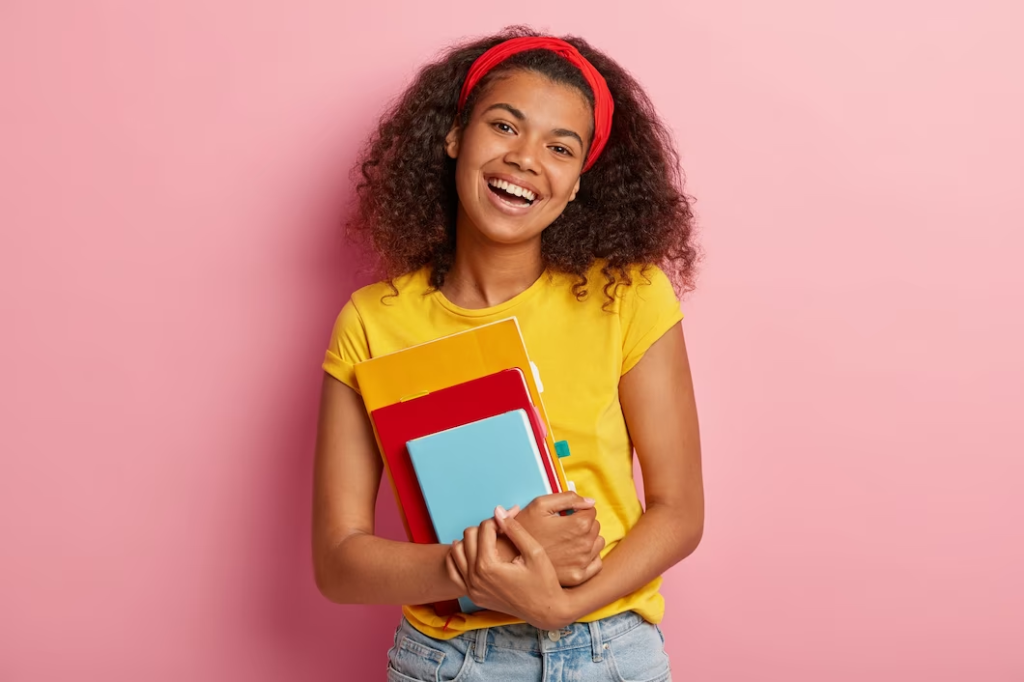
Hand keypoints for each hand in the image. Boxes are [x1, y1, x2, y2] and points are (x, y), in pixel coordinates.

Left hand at [447, 506, 574, 629]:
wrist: (546, 611)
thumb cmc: (544, 582)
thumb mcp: (534, 552)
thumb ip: (514, 529)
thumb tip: (498, 511)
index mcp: (488, 567)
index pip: (484, 528)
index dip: (500, 518)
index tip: (513, 519)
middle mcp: (475, 579)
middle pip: (468, 536)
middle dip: (486, 527)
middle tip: (503, 529)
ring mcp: (471, 589)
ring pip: (456, 550)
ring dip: (472, 540)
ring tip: (491, 540)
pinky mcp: (472, 595)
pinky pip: (453, 571)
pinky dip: (459, 557)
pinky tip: (474, 553)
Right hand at [492, 492, 604, 586]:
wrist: (509, 557)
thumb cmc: (524, 528)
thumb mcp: (540, 504)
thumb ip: (568, 498)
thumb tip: (590, 501)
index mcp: (578, 525)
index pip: (591, 511)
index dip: (578, 510)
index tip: (566, 515)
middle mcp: (585, 545)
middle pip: (595, 527)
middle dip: (583, 524)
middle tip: (564, 527)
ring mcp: (582, 563)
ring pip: (597, 544)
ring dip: (587, 540)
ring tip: (567, 541)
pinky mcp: (578, 577)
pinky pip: (596, 563)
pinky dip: (589, 557)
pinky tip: (573, 554)